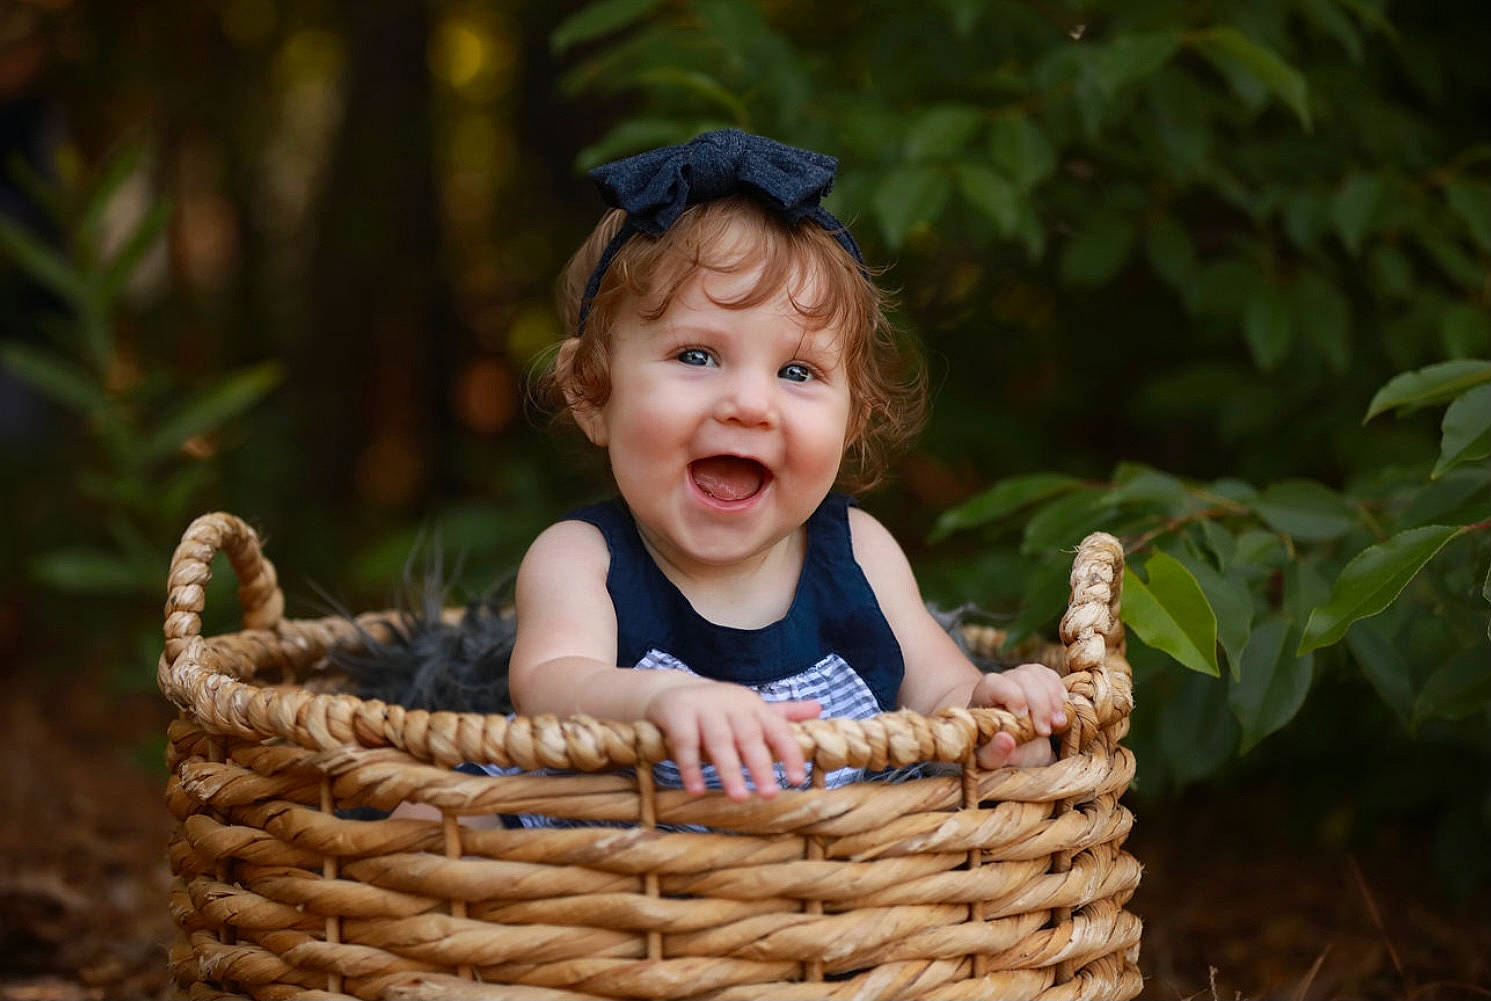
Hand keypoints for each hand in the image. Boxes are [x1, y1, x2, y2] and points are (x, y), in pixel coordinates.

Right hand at [642, 680, 821, 800]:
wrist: (670, 690)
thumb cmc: (717, 708)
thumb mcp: (749, 710)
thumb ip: (781, 715)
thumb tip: (819, 709)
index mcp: (753, 705)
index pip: (777, 729)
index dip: (789, 753)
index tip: (797, 780)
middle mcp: (732, 702)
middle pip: (749, 736)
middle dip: (761, 766)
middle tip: (770, 795)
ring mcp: (704, 706)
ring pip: (720, 741)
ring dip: (729, 771)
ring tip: (738, 798)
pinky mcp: (677, 712)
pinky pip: (685, 743)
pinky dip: (691, 767)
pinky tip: (696, 790)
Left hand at [969, 663, 1067, 768]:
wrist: (1014, 749)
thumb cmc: (999, 753)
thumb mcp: (992, 761)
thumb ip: (994, 753)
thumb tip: (1005, 739)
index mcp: (981, 698)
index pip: (993, 683)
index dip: (1012, 696)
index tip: (1024, 718)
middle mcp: (1000, 683)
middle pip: (1021, 677)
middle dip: (1039, 703)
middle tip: (1046, 731)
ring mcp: (1019, 679)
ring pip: (1037, 674)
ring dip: (1052, 698)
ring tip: (1058, 723)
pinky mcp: (1036, 681)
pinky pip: (1048, 675)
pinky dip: (1058, 690)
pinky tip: (1062, 709)